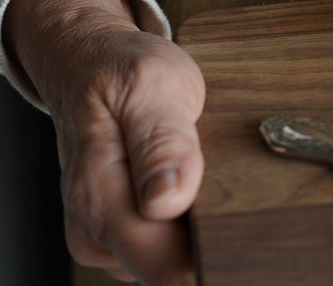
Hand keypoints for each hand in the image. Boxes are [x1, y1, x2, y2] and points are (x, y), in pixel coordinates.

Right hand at [4, 0, 205, 283]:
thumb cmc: (121, 71)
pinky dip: (192, 225)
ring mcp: (106, 241)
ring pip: (174, 263)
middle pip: (174, 271)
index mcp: (98, 197)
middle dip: (212, 240)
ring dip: (202, 231)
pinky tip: (196, 188)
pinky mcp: (121, 240)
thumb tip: (165, 202)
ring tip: (209, 174)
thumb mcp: (153, 84)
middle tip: (232, 182)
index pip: (164, 269)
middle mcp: (94, 232)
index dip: (213, 256)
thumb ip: (162, 142)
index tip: (245, 226)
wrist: (87, 68)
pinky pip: (169, 251)